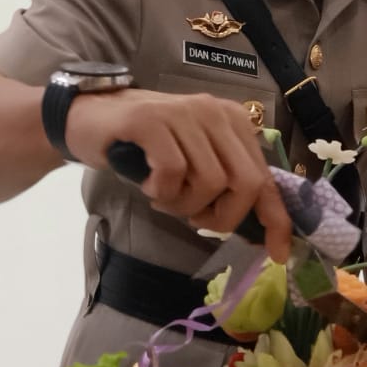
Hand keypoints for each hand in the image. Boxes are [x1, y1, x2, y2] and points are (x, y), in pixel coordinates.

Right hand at [66, 89, 291, 261]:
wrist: (88, 119)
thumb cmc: (144, 147)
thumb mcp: (194, 161)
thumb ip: (224, 182)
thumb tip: (255, 227)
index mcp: (234, 122)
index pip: (265, 176)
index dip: (275, 219)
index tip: (277, 254)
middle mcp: (216, 112)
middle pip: (246, 183)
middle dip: (222, 216)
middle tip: (191, 215)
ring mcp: (184, 113)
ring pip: (211, 182)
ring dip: (184, 205)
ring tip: (163, 195)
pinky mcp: (152, 121)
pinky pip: (174, 172)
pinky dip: (162, 191)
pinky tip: (148, 183)